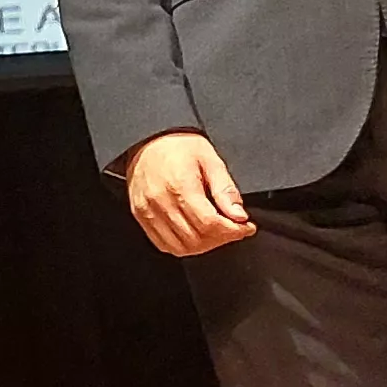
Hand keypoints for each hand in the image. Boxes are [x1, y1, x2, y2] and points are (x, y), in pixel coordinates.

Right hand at [123, 129, 254, 255]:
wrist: (147, 138)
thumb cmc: (178, 145)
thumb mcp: (210, 159)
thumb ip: (226, 189)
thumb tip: (239, 215)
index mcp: (180, 186)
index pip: (210, 224)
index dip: (234, 231)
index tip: (246, 227)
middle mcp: (160, 202)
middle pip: (197, 239)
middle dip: (222, 238)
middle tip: (234, 228)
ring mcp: (147, 211)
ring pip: (181, 247)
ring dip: (204, 245)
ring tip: (215, 232)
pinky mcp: (140, 216)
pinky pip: (163, 244)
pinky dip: (183, 246)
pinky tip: (194, 234)